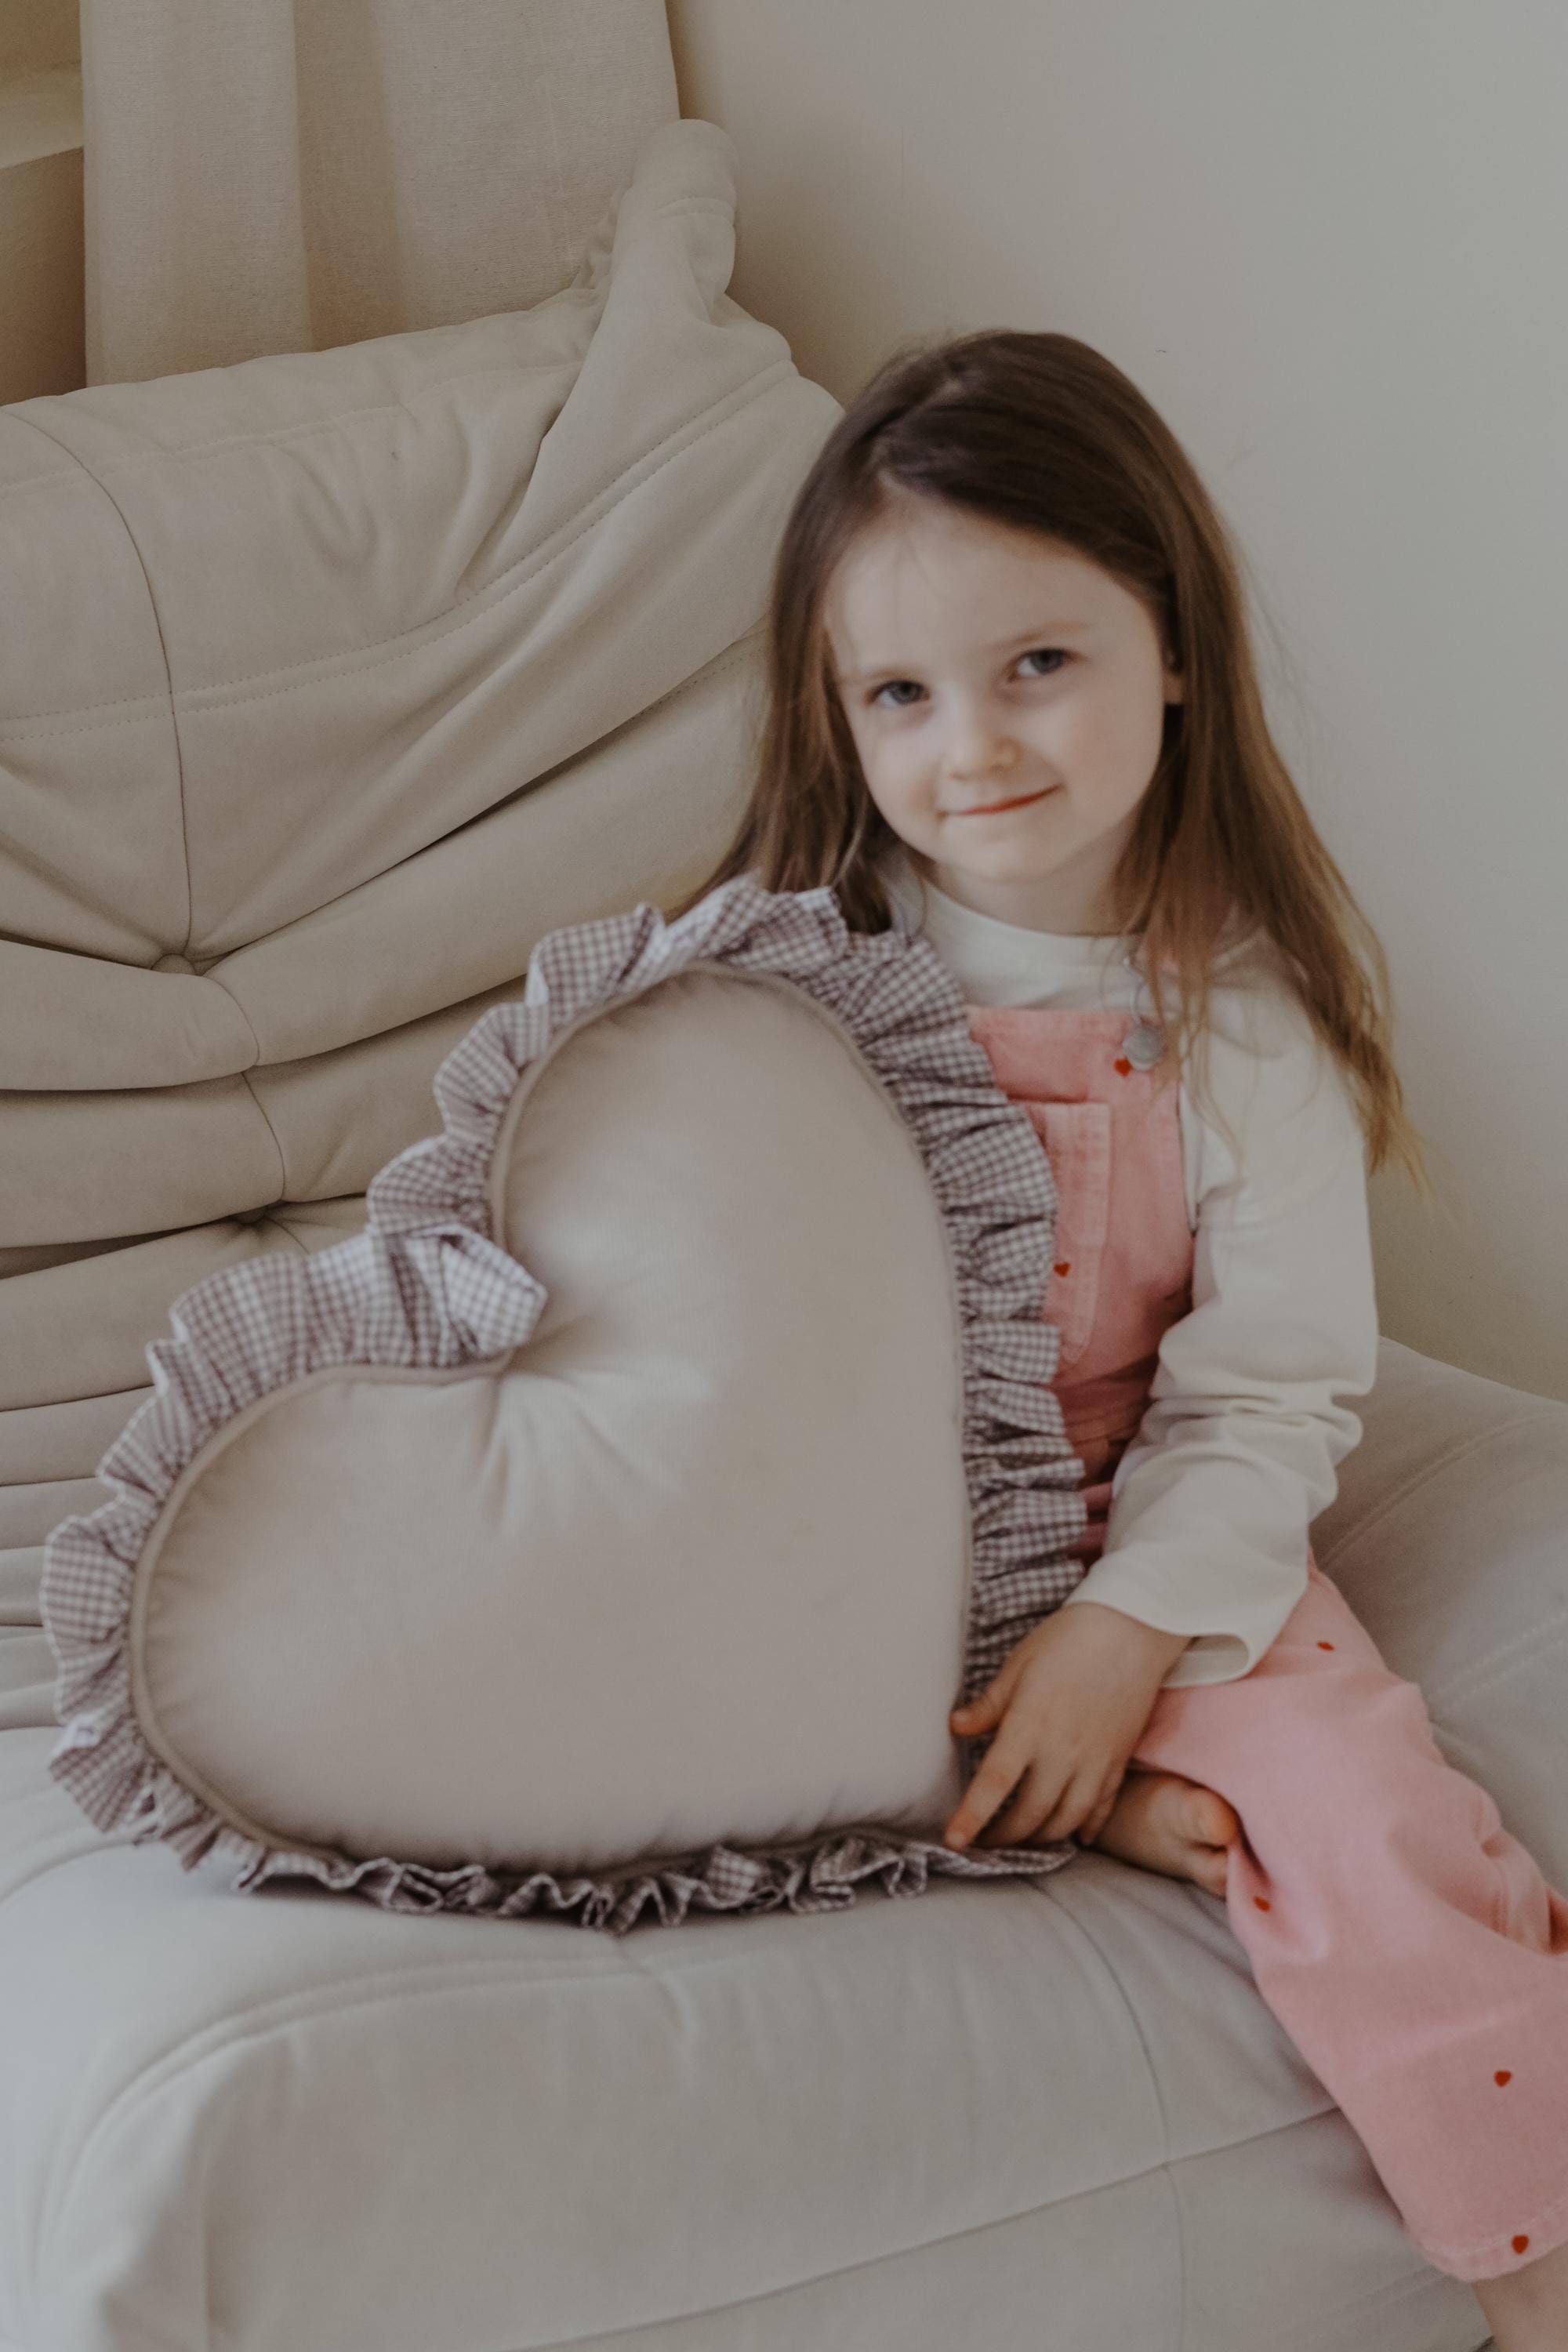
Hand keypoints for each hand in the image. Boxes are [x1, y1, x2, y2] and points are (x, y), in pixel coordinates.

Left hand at [943, 1602, 1190, 1851]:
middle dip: (1004, 1837)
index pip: (994, 1784)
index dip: (972, 1817)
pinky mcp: (1119, 1760)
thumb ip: (989, 1705)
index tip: (954, 1840)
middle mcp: (1062, 1752)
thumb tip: (956, 1727)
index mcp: (1029, 1727)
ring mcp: (1095, 1761)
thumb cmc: (1068, 1640)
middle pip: (1030, 1814)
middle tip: (984, 1844)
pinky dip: (1087, 1828)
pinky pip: (1102, 1807)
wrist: (1132, 1628)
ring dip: (1041, 1838)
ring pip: (1067, 1819)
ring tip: (1021, 1841)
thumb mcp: (1018, 1666)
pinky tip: (1076, 1836)